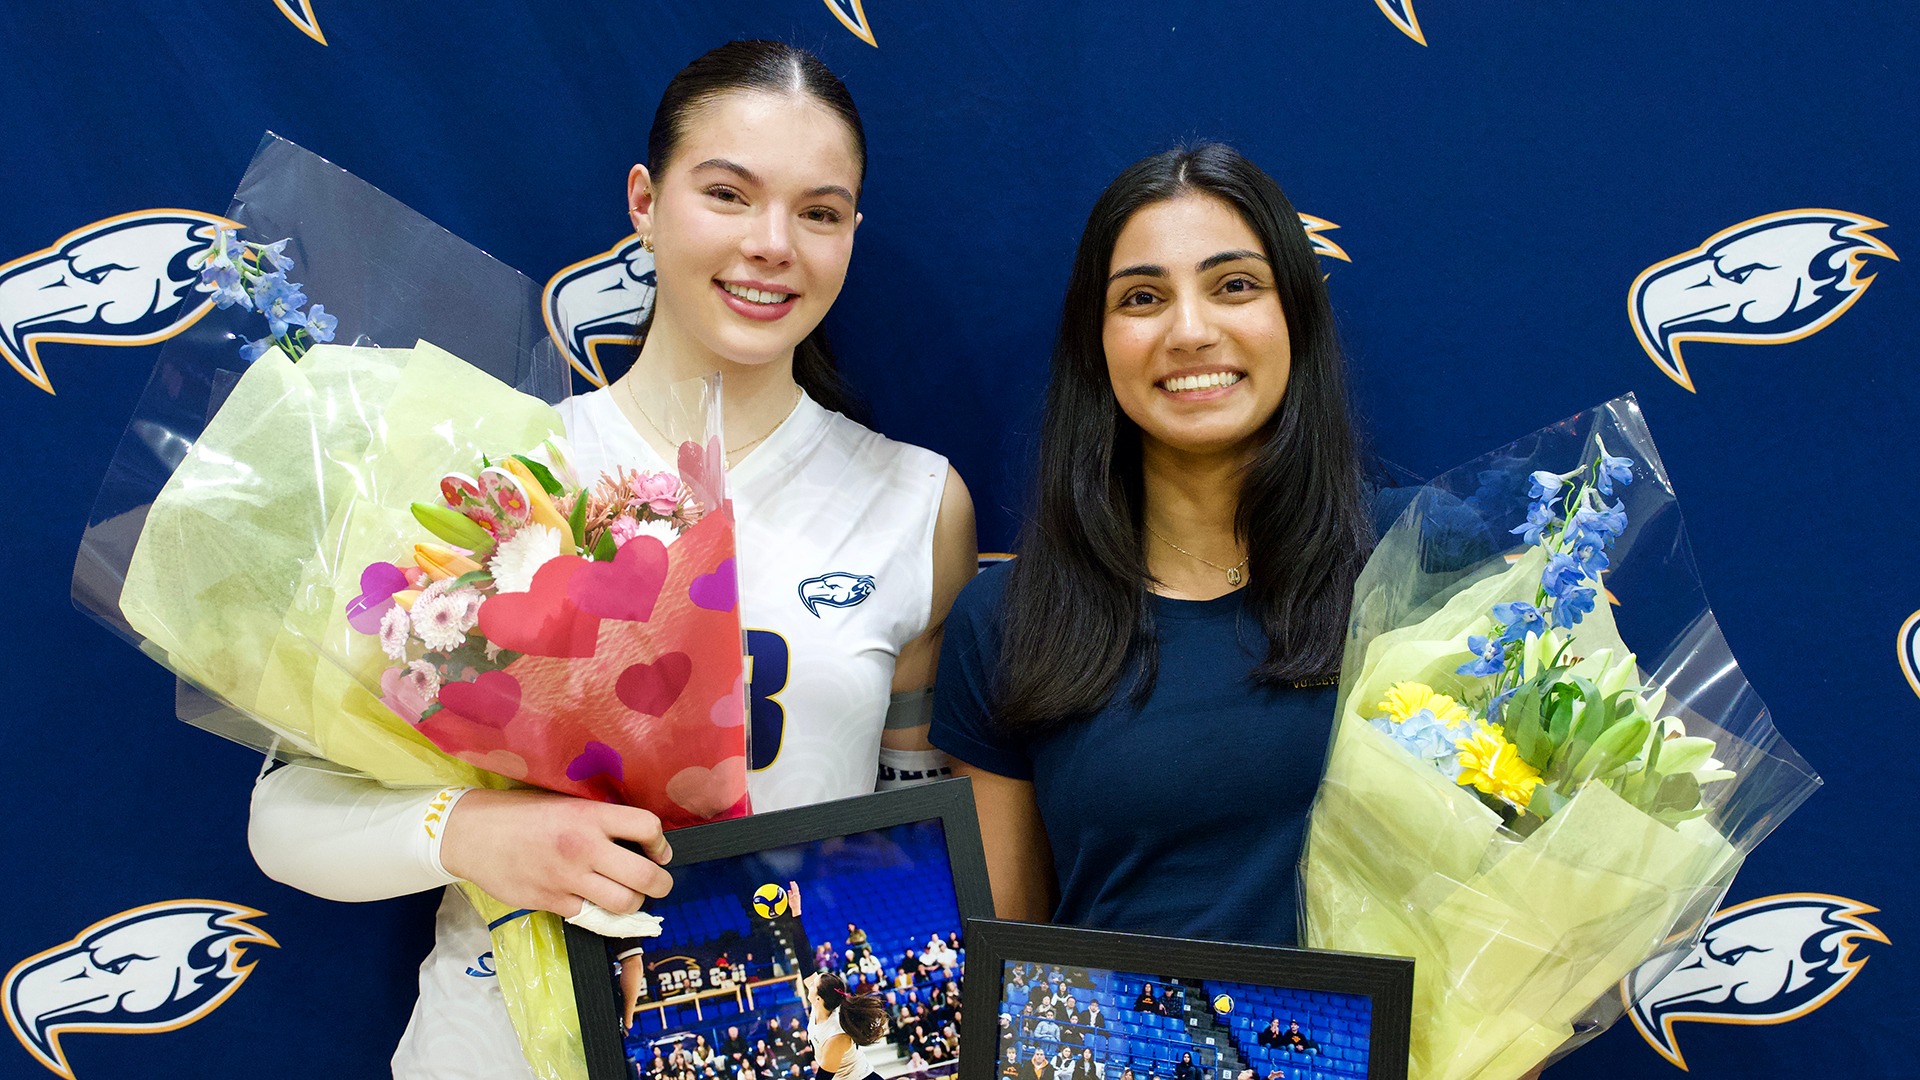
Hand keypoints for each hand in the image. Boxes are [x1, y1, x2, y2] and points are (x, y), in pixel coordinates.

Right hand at [439, 788, 672, 917]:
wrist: (471, 834)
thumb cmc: (519, 813)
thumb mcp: (563, 802)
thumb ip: (598, 819)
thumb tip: (635, 837)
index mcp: (589, 816)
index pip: (647, 827)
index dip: (660, 842)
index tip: (657, 849)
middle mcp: (584, 848)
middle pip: (645, 876)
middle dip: (660, 883)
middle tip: (658, 881)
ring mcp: (567, 879)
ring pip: (624, 904)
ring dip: (633, 902)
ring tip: (628, 895)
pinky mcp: (551, 902)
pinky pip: (592, 917)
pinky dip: (601, 915)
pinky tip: (597, 904)